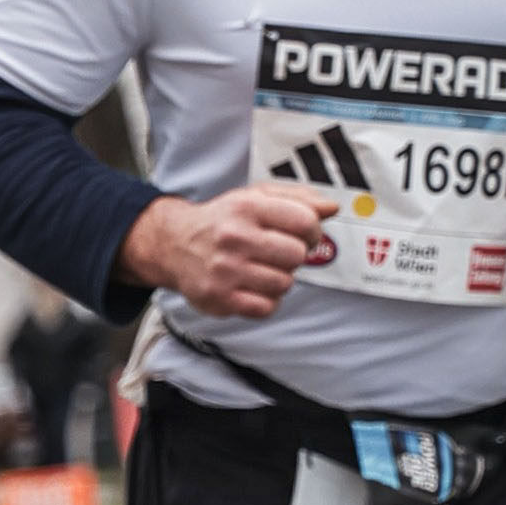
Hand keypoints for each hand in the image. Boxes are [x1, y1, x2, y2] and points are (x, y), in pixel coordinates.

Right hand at [122, 183, 337, 319]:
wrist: (174, 244)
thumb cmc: (223, 221)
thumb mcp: (255, 197)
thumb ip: (297, 198)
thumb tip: (331, 208)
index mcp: (247, 206)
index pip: (305, 221)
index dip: (312, 231)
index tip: (303, 235)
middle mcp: (234, 237)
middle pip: (297, 256)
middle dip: (293, 256)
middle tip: (277, 253)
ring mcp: (225, 270)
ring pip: (284, 284)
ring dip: (278, 279)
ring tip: (260, 269)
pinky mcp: (220, 298)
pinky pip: (266, 308)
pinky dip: (265, 301)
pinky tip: (252, 287)